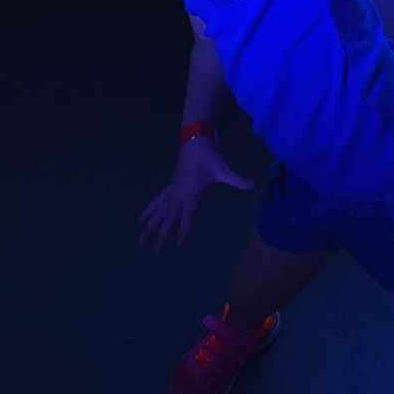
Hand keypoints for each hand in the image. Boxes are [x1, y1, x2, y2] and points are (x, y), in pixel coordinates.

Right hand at [138, 136, 254, 250]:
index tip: (178, 243)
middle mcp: (179, 194)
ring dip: (150, 225)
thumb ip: (237, 179)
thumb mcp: (223, 169)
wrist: (195, 142)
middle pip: (169, 218)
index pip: (187, 215)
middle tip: (155, 250)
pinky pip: (157, 201)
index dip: (183, 229)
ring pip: (159, 211)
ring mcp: (172, 191)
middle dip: (162, 234)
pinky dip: (149, 211)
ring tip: (141, 239)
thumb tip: (253, 185)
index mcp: (192, 193)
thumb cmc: (209, 157)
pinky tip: (140, 219)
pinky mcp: (170, 186)